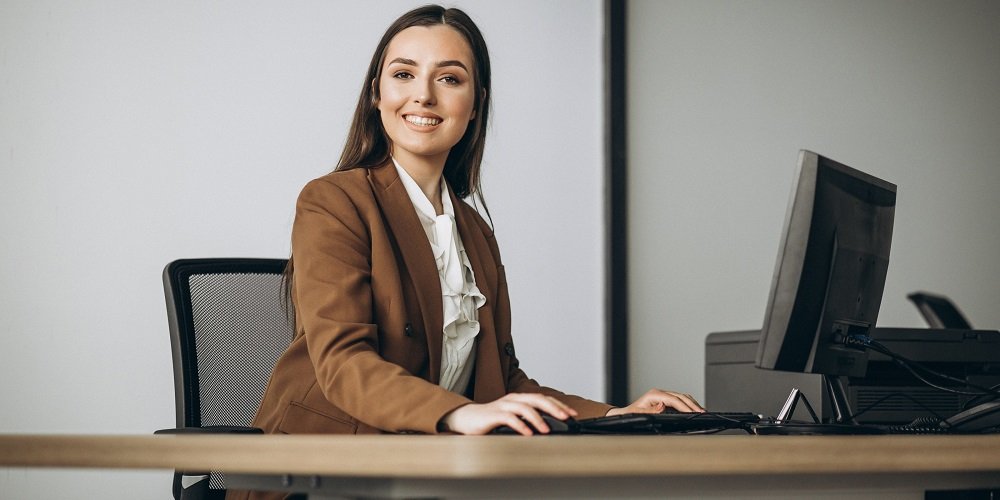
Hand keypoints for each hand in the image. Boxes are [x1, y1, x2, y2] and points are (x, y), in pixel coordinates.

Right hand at [439, 393, 577, 435]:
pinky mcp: (494, 415)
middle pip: (537, 399)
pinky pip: (509, 418)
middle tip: (567, 418)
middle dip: (554, 408)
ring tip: (547, 430)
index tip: (573, 414)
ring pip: (525, 407)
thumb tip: (549, 428)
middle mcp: (513, 399)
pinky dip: (521, 426)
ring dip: (538, 419)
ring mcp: (503, 406)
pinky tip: (528, 434)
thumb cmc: (491, 420)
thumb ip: (528, 421)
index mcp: (520, 399)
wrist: (466, 419)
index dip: (559, 405)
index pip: (544, 398)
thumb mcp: (513, 419)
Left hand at [605, 389, 703, 415]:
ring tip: (702, 412)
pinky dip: (688, 404)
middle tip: (703, 413)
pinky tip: (693, 409)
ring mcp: (662, 395)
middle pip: (681, 396)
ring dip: (692, 403)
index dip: (685, 406)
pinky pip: (679, 399)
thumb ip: (650, 411)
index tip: (694, 413)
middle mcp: (659, 393)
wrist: (624, 413)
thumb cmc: (630, 414)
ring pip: (682, 396)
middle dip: (692, 404)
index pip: (674, 399)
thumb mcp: (637, 414)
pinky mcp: (664, 399)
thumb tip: (663, 406)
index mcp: (654, 394)